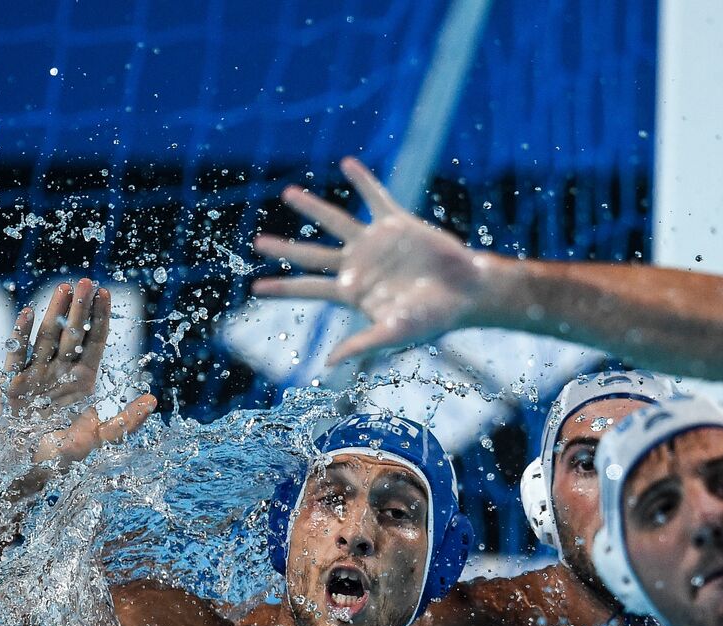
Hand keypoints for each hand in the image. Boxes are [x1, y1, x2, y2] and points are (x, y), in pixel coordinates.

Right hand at [0, 278, 155, 467]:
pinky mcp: (12, 384)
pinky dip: (21, 335)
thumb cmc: (65, 456)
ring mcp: (36, 376)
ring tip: (63, 287)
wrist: (27, 469)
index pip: (94, 343)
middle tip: (86, 280)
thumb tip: (153, 401)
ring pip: (47, 337)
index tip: (105, 293)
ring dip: (54, 313)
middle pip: (72, 334)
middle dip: (80, 308)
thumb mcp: (101, 439)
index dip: (99, 318)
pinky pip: (17, 354)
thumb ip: (126, 421)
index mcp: (84, 382)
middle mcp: (60, 374)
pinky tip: (28, 313)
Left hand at [251, 157, 488, 365]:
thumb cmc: (434, 318)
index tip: (256, 289)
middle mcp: (359, 265)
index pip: (309, 289)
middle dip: (285, 249)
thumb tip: (328, 363)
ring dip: (312, 208)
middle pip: (312, 255)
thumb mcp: (396, 333)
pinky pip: (376, 197)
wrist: (467, 292)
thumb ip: (363, 344)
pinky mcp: (397, 225)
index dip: (282, 288)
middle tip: (257, 242)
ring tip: (288, 193)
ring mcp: (376, 243)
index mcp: (354, 292)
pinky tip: (348, 164)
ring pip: (335, 222)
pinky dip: (362, 181)